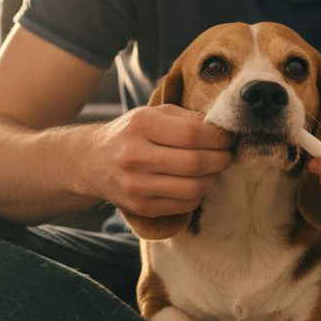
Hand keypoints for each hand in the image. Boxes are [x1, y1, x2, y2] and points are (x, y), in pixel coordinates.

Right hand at [91, 104, 234, 217]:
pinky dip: (198, 194)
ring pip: (194, 188)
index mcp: (141, 125)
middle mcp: (135, 155)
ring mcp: (137, 185)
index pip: (192, 133)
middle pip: (195, 163)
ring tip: (214, 170)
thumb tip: (221, 129)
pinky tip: (196, 183)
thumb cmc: (130, 134)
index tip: (228, 138)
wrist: (92, 161)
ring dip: (213, 179)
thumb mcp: (152, 114)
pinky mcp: (141, 206)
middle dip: (221, 159)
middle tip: (227, 155)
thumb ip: (185, 117)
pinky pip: (185, 204)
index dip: (218, 137)